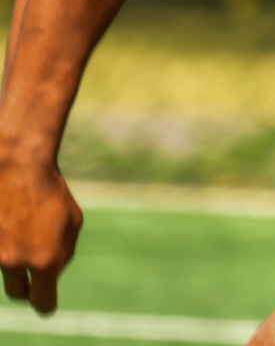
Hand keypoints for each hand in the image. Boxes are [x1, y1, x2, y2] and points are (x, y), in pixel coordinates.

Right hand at [0, 159, 81, 312]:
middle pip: (18, 293)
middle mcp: (14, 261)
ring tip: (24, 230)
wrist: (17, 167)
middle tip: (34, 272)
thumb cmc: (50, 193)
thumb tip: (51, 274)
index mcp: (44, 260)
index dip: (45, 302)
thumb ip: (63, 254)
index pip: (42, 302)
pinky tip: (10, 224)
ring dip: (14, 260)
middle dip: (28, 287)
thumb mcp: (72, 222)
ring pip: (4, 271)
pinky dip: (3, 245)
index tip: (45, 298)